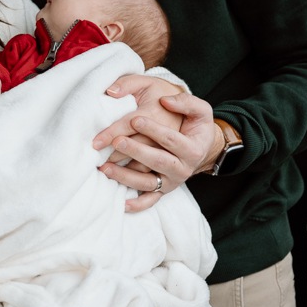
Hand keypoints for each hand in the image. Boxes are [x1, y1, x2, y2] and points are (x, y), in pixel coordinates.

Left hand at [93, 81, 220, 211]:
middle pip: (158, 161)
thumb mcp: (200, 110)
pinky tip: (120, 202)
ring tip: (106, 167)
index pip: (170, 139)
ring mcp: (171, 182)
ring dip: (126, 177)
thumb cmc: (196, 126)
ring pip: (148, 183)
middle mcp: (183, 169)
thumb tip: (165, 100)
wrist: (201, 149)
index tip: (134, 119)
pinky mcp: (163, 191)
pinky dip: (136, 205)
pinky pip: (149, 201)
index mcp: (192, 149)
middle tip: (117, 141)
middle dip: (136, 151)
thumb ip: (186, 102)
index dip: (153, 129)